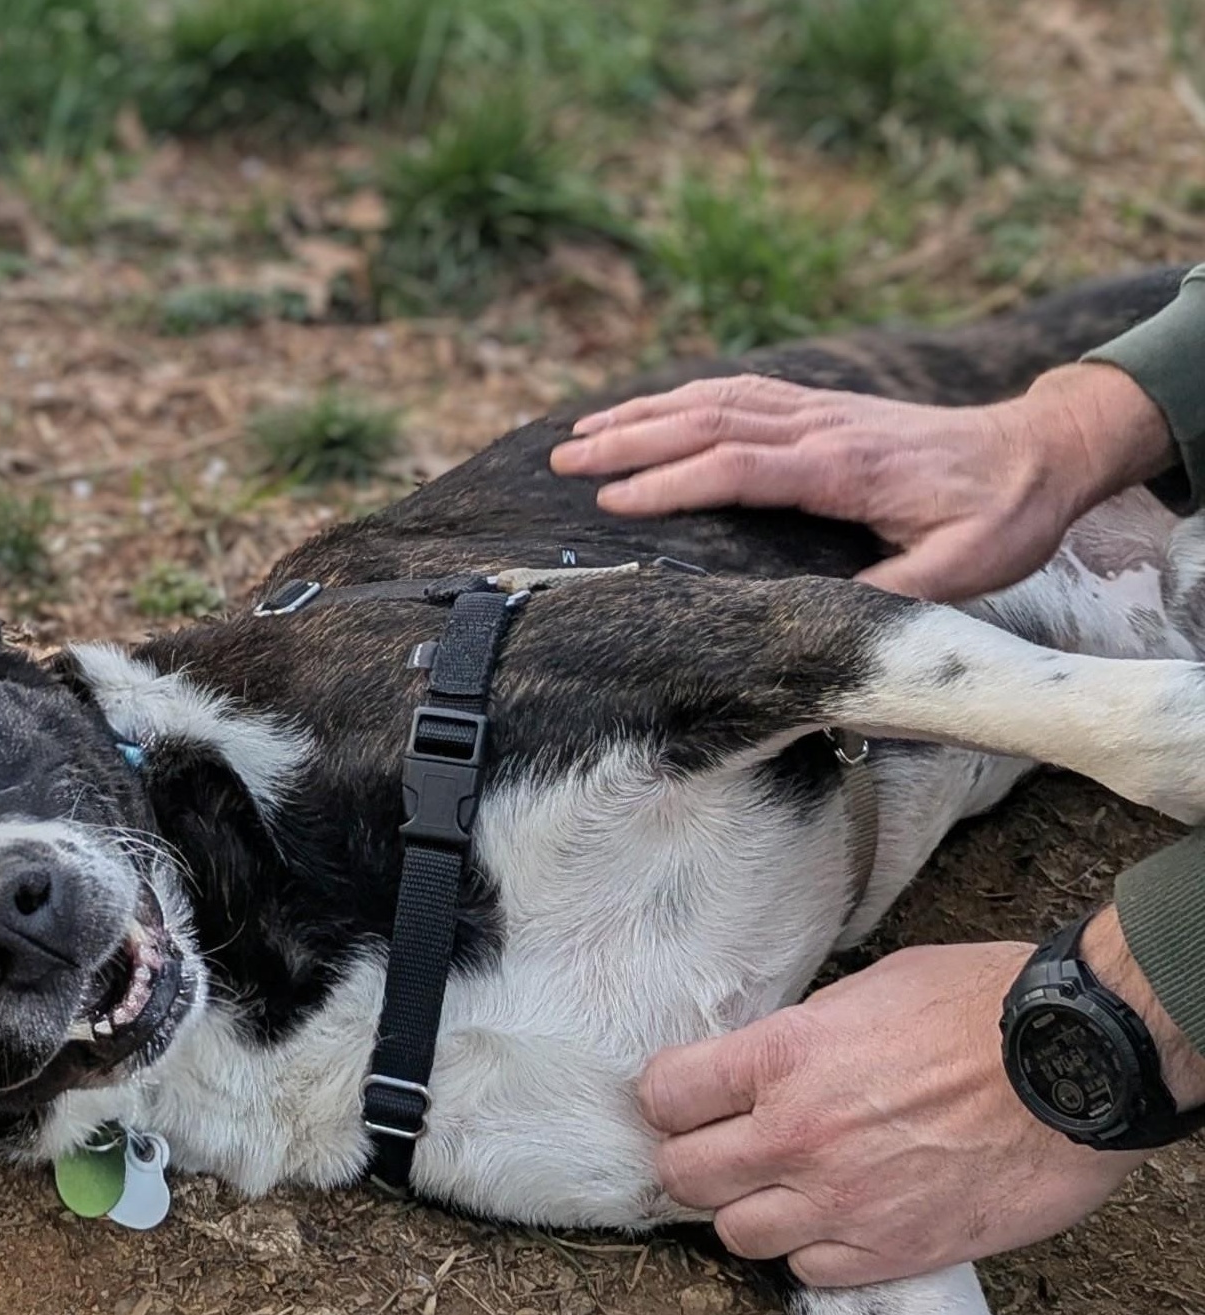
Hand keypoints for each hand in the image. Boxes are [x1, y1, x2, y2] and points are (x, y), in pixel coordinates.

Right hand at [550, 361, 1173, 601]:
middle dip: (630, 438)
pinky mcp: (822, 407)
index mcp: (846, 468)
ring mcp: (821, 409)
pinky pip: (739, 391)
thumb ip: (887, 597)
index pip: (739, 465)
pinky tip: (646, 411)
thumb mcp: (960, 573)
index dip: (671, 480)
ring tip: (580, 433)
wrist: (1041, 451)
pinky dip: (681, 397)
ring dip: (644, 413)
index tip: (610, 498)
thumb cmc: (1001, 518)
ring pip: (716, 397)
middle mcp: (823, 427)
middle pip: (709, 419)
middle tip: (564, 460)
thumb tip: (816, 632)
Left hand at [637, 907, 1204, 1285]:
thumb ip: (797, 1038)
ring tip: (781, 1188)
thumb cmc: (980, 1007)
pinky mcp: (892, 1252)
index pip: (664, 1096)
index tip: (684, 1101)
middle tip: (720, 1149)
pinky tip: (839, 1219)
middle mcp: (795, 1136)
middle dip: (693, 1159)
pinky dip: (813, 1249)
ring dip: (749, 1210)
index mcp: (781, 1057)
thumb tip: (759, 1066)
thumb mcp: (864, 992)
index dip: (668, 1099)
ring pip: (735, 1234)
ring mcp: (840, 1202)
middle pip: (683, 1174)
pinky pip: (809, 1271)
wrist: (1079, 1064)